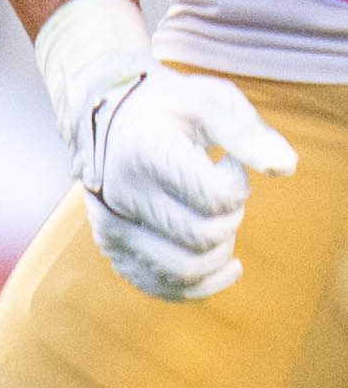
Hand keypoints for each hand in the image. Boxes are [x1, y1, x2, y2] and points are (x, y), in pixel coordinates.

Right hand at [39, 0, 298, 300]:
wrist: (102, 114)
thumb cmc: (167, 105)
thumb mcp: (207, 100)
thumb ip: (248, 132)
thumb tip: (286, 168)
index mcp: (145, 155)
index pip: (216, 196)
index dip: (237, 182)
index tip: (226, 161)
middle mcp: (121, 196)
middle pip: (204, 237)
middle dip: (231, 218)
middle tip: (222, 193)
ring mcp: (113, 227)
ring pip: (184, 270)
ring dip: (219, 253)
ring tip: (215, 222)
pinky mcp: (113, 248)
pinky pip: (160, 287)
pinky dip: (199, 285)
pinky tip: (220, 262)